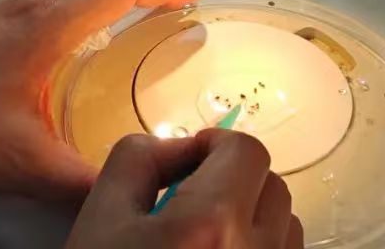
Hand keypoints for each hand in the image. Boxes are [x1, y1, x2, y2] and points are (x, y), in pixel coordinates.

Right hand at [66, 130, 302, 248]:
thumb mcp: (99, 216)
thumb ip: (138, 159)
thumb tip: (181, 148)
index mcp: (211, 224)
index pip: (247, 152)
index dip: (217, 145)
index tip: (190, 160)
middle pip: (273, 186)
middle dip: (236, 180)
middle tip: (192, 200)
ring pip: (285, 227)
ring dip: (253, 218)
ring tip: (205, 241)